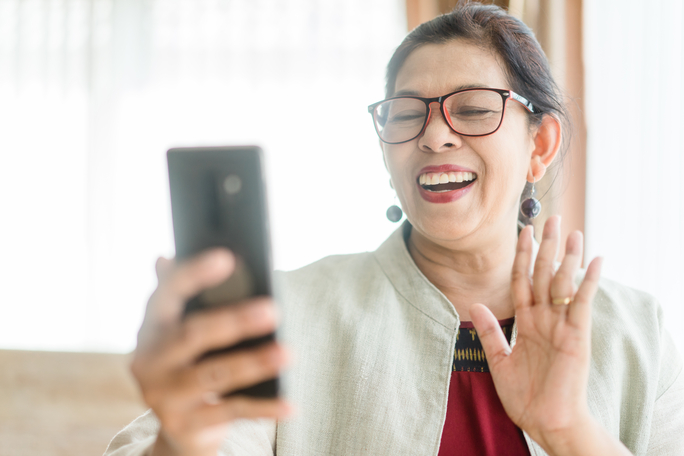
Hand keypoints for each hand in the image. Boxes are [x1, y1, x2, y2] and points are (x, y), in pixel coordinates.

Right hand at [131, 249, 291, 455]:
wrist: (179, 429)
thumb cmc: (186, 365)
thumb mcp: (179, 332)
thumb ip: (180, 296)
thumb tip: (163, 257)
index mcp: (150, 328)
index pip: (167, 293)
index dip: (194, 273)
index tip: (226, 257)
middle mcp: (149, 361)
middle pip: (194, 334)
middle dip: (235, 320)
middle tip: (273, 310)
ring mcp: (164, 396)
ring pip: (215, 375)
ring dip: (254, 362)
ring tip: (288, 352)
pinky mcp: (185, 426)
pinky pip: (231, 411)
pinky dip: (263, 407)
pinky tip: (289, 403)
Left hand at [470, 216, 601, 449]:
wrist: (546, 420)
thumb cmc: (525, 396)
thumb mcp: (499, 360)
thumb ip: (489, 332)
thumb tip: (474, 303)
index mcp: (526, 321)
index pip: (522, 279)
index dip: (522, 256)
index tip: (522, 231)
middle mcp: (544, 318)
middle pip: (544, 274)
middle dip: (546, 246)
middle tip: (550, 217)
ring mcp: (562, 325)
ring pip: (564, 282)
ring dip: (567, 256)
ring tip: (571, 229)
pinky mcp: (577, 335)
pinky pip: (583, 302)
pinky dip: (589, 281)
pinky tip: (595, 259)